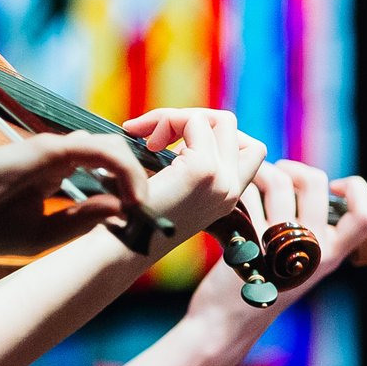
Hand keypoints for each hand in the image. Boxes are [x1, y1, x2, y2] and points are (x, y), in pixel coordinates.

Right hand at [0, 131, 149, 256]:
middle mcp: (57, 159)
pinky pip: (102, 152)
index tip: (143, 221)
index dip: (127, 191)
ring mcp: (54, 151)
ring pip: (114, 150)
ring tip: (146, 209)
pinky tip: (134, 200)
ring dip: (139, 178)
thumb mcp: (41, 234)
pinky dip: (125, 172)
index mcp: (52, 177)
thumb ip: (80, 220)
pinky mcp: (50, 150)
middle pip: (114, 157)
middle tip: (154, 213)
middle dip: (141, 181)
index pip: (102, 172)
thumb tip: (122, 210)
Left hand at [123, 109, 266, 246]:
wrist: (120, 247)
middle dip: (191, 118)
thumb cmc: (133, 220)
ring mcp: (221, 180)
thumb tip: (178, 126)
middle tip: (154, 137)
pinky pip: (195, 121)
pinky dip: (166, 120)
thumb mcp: (170, 191)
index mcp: (227, 197)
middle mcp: (231, 190)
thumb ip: (184, 166)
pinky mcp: (203, 171)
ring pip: (218, 119)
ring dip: (177, 118)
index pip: (246, 149)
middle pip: (231, 127)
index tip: (169, 144)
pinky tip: (142, 140)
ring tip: (148, 140)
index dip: (209, 133)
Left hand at [186, 161, 366, 334]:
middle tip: (276, 178)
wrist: (228, 319)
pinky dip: (240, 188)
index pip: (366, 216)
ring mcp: (279, 247)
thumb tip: (307, 177)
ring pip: (277, 181)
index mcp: (332, 253)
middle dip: (292, 169)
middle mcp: (312, 251)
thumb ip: (315, 226)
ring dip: (261, 172)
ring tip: (251, 185)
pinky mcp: (247, 242)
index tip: (335, 186)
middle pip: (313, 181)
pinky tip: (235, 202)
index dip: (357, 189)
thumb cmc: (267, 280)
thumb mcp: (305, 260)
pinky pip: (247, 194)